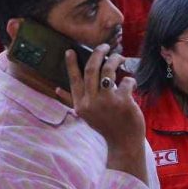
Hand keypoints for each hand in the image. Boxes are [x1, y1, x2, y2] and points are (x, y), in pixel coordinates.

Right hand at [57, 44, 145, 180]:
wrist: (123, 142)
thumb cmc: (106, 126)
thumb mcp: (86, 115)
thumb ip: (72, 101)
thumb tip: (56, 89)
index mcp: (81, 104)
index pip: (74, 80)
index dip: (71, 64)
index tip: (70, 50)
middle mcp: (92, 102)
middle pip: (91, 69)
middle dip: (98, 53)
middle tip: (104, 46)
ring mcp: (107, 101)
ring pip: (108, 70)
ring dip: (115, 59)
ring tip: (120, 57)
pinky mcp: (123, 102)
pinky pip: (127, 81)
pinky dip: (130, 79)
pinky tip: (131, 82)